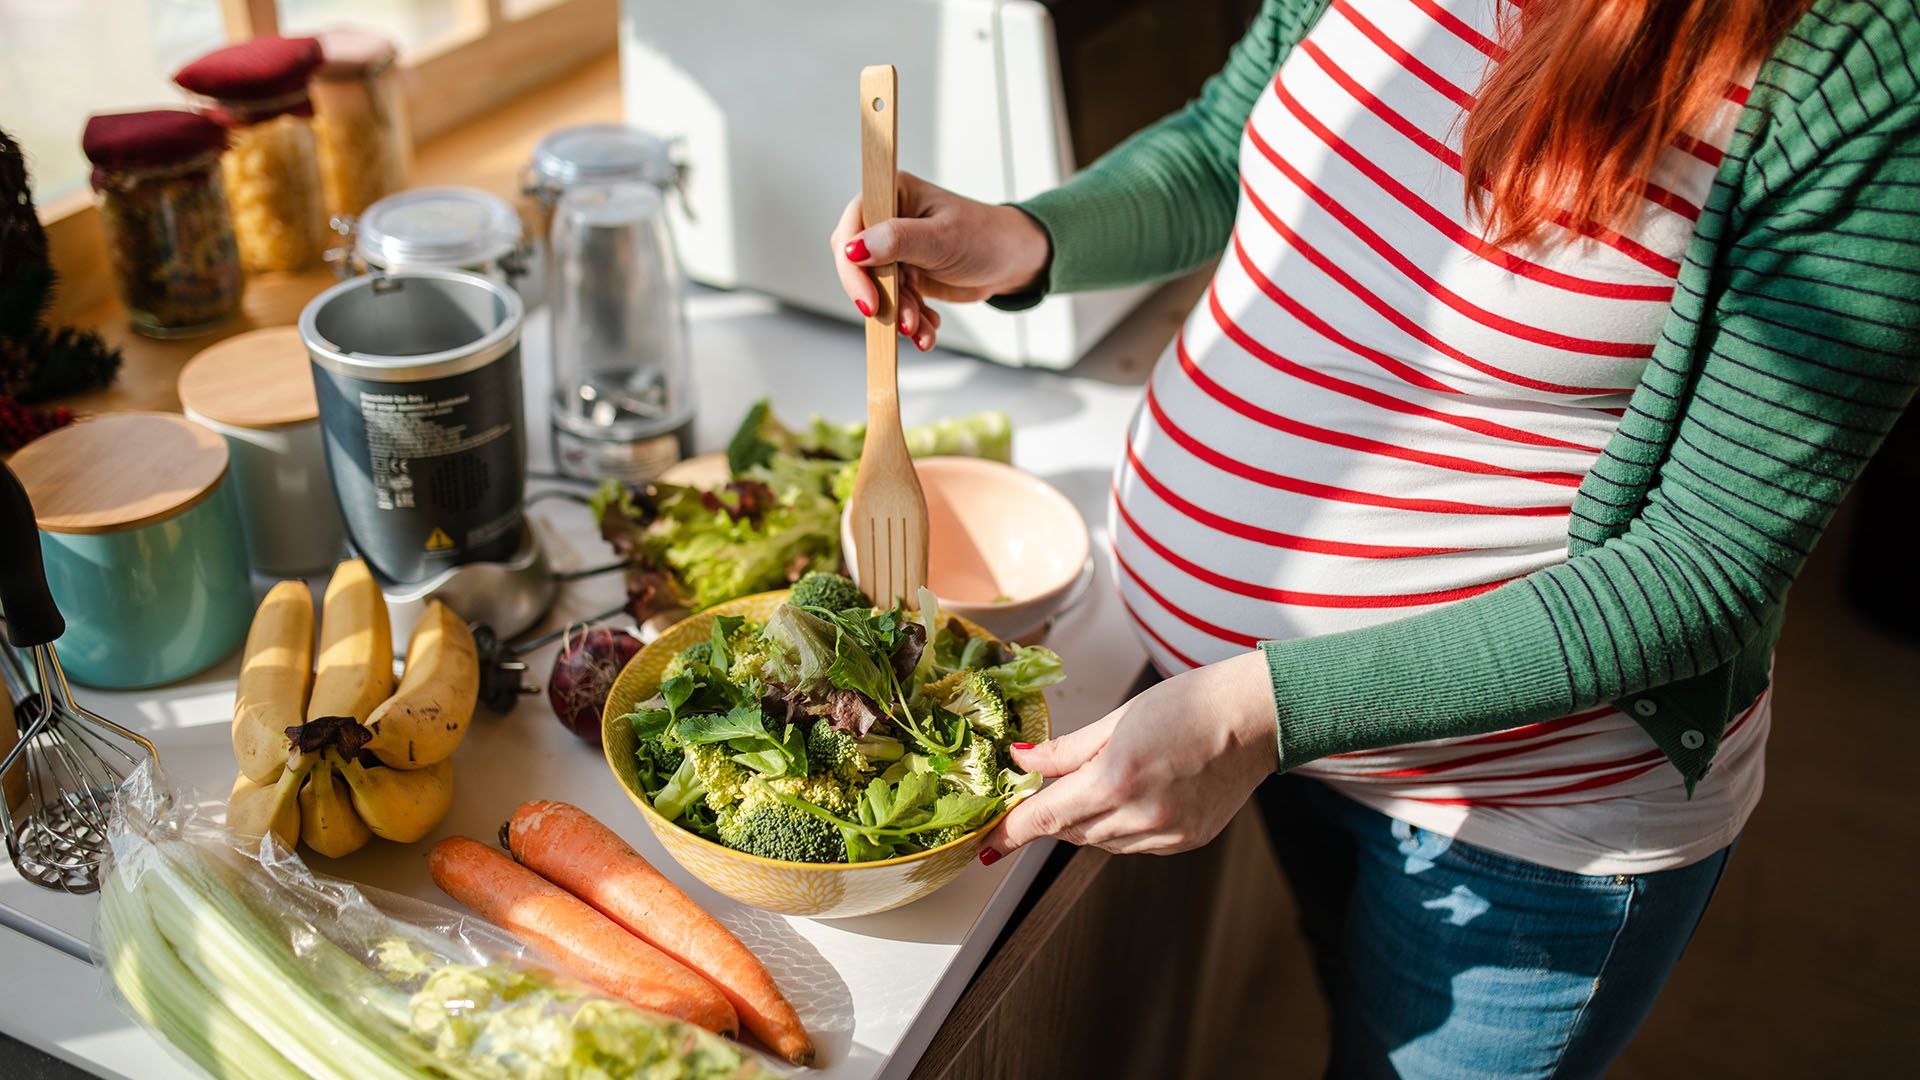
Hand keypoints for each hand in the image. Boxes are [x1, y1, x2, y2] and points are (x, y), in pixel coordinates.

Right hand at [830, 171, 1049, 351]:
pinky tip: (928, 330)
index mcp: (893, 194)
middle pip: (859, 265)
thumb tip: (854, 248)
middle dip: (881, 298)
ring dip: (899, 315)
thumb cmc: (985, 237)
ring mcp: (896, 251)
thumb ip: (897, 241)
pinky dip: (911, 321)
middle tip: (902, 322)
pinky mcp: (905, 276)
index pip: (852, 229)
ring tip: (921, 329)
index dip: (853, 267)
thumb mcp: (942, 238)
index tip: (869, 300)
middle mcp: (888, 220)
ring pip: (878, 290)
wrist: (1013, 262)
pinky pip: (896, 303)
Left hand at [979, 651, 1279, 859]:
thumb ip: (1067, 749)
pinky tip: (1137, 795)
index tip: (986, 845)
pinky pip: (1135, 845)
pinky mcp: (1187, 842)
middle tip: (1050, 788)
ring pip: (1102, 843)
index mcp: (1116, 779)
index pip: (1046, 817)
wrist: (1255, 718)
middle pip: (1072, 832)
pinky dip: (1121, 827)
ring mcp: (1167, 835)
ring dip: (1088, 821)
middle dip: (1054, 814)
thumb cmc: (1192, 704)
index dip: (1011, 833)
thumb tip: (1022, 761)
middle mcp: (1140, 816)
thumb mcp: (1119, 718)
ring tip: (1107, 779)